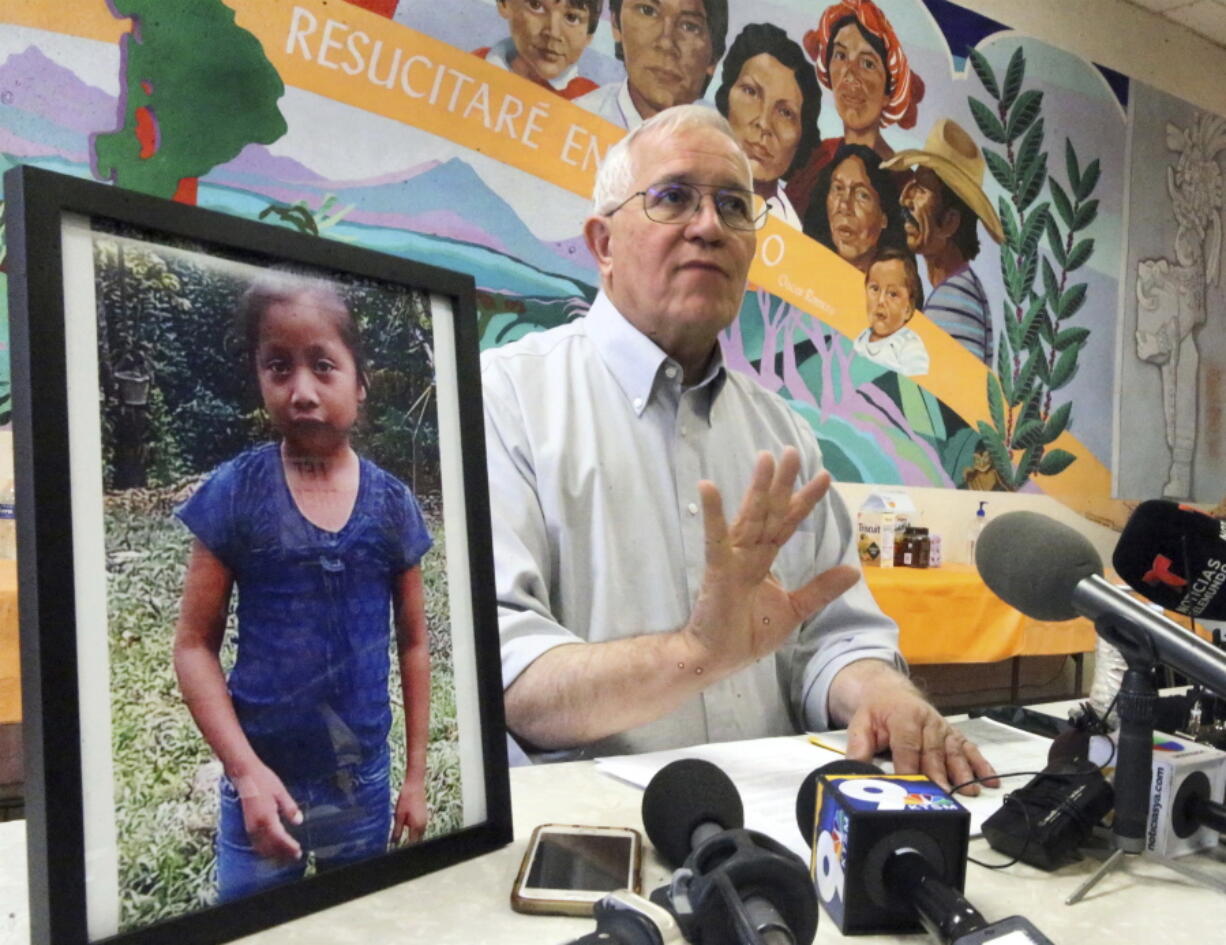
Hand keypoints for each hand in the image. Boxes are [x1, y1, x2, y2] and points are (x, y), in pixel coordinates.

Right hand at [232, 764, 302, 860]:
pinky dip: (265, 850)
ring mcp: (250, 827)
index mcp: (267, 817)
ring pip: (262, 848)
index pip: (280, 839)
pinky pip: (256, 844)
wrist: (244, 775)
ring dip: (274, 854)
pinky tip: (272, 850)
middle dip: (283, 854)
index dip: (289, 847)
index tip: (299, 852)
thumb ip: (290, 808)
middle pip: (271, 847)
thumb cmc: (264, 781)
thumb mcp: (281, 792)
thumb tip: (299, 821)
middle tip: (295, 857)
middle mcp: (257, 826)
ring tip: (286, 856)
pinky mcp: (247, 826)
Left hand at [393, 776, 427, 844]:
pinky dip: (413, 832)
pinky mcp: (424, 816)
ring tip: (400, 840)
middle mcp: (423, 825)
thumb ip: (397, 830)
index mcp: (417, 827)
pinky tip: (405, 829)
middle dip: (408, 845)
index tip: (396, 854)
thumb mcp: (399, 815)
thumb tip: (394, 843)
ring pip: (418, 835)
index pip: (412, 844)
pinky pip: (419, 828)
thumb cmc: (406, 798)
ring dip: (411, 838)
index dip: (404, 850)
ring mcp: (425, 820)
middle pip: (416, 841)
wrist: (415, 784)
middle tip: (397, 848)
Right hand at [685, 449, 858, 671]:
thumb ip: (820, 589)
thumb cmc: (746, 634)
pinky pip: (715, 538)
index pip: (787, 523)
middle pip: (769, 512)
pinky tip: (708, 487)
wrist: (718, 658)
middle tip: (793, 452)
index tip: (823, 476)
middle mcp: (748, 553)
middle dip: (782, 483)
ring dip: (757, 488)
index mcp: (764, 560)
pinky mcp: (717, 570)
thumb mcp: (794, 610)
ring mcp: (731, 558)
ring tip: (766, 459)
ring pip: (749, 517)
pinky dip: (712, 514)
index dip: (804, 500)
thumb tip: (852, 570)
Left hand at [845, 685, 999, 795]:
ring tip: (970, 790)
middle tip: (944, 794)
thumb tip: (853, 772)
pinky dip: (981, 764)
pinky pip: (969, 749)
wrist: (891, 692)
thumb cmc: (876, 712)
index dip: (911, 766)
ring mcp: (944, 728)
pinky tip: (990, 780)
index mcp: (904, 716)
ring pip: (955, 751)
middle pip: (934, 751)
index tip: (914, 786)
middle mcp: (928, 721)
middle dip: (939, 773)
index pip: (908, 745)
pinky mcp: (954, 735)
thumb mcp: (860, 724)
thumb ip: (858, 749)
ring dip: (963, 772)